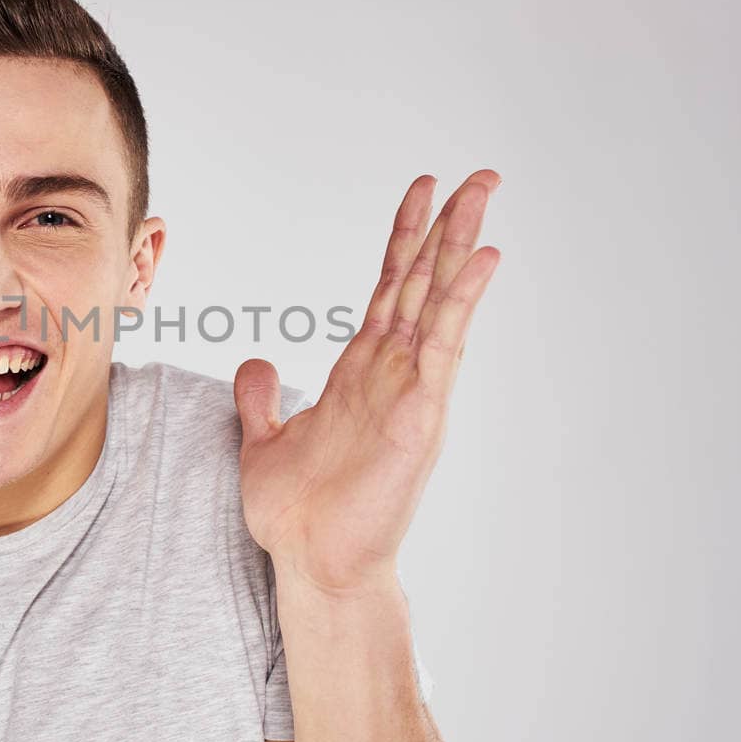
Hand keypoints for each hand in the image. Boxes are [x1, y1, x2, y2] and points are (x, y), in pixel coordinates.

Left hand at [234, 169, 501, 595]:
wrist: (311, 563)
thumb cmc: (297, 513)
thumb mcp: (264, 440)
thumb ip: (261, 399)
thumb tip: (257, 364)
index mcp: (360, 372)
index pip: (390, 289)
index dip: (405, 240)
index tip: (422, 193)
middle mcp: (392, 373)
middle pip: (425, 283)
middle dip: (448, 228)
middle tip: (479, 178)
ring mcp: (412, 390)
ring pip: (440, 301)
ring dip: (461, 246)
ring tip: (483, 195)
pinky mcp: (422, 413)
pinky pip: (444, 345)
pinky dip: (462, 300)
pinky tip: (482, 259)